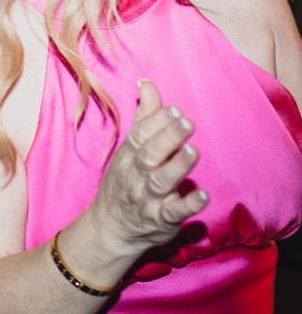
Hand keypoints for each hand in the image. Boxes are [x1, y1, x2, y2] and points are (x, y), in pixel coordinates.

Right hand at [89, 79, 207, 256]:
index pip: (139, 135)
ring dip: (177, 167)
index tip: (174, 110)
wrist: (110, 228)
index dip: (156, 122)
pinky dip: (188, 204)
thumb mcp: (128, 150)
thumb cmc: (123, 183)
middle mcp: (135, 176)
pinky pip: (174, 213)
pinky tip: (202, 195)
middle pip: (149, 155)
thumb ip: (143, 118)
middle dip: (167, 138)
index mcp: (128, 157)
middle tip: (187, 123)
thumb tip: (147, 84)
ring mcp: (148, 199)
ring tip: (193, 152)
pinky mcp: (161, 221)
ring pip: (161, 181)